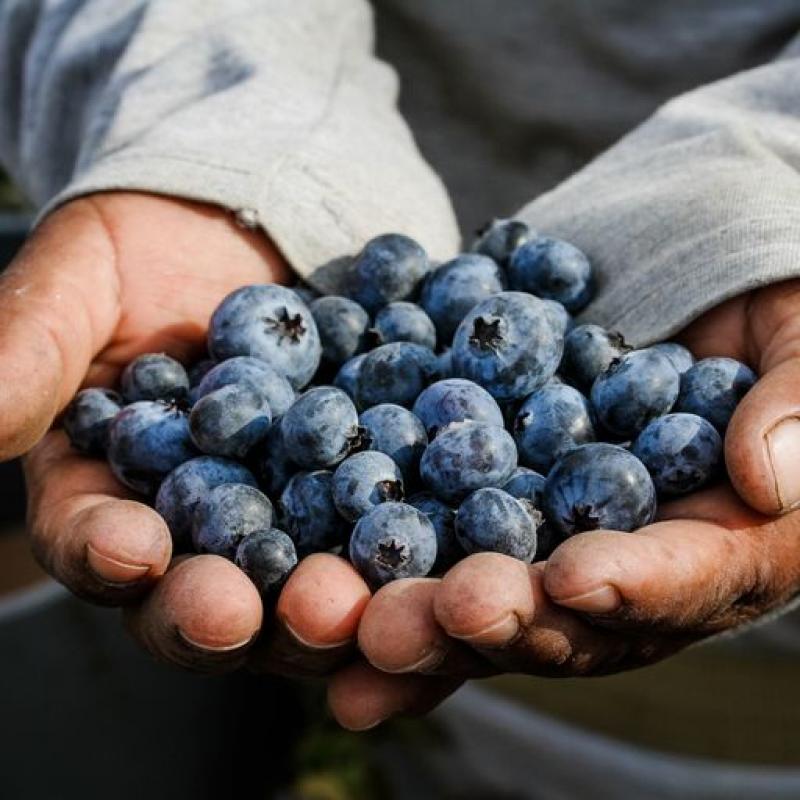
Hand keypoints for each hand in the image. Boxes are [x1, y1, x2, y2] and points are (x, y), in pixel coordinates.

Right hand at [15, 192, 370, 676]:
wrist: (250, 217)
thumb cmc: (147, 242)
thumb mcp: (79, 280)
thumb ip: (24, 349)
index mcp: (116, 490)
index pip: (98, 541)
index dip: (109, 554)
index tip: (134, 552)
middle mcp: (206, 524)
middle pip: (208, 593)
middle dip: (224, 611)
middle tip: (246, 615)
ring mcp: (295, 514)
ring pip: (305, 583)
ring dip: (326, 606)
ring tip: (348, 605)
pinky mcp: (371, 487)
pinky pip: (396, 526)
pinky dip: (412, 547)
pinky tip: (438, 553)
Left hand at [331, 281, 799, 729]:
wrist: (697, 296)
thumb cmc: (779, 321)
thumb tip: (767, 476)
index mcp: (721, 547)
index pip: (684, 582)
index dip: (633, 586)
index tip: (575, 578)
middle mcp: (623, 568)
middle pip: (558, 617)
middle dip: (487, 623)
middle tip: (417, 625)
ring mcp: (546, 541)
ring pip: (476, 595)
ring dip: (406, 614)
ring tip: (336, 621)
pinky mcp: (484, 505)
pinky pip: (425, 537)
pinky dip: (370, 563)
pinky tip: (301, 582)